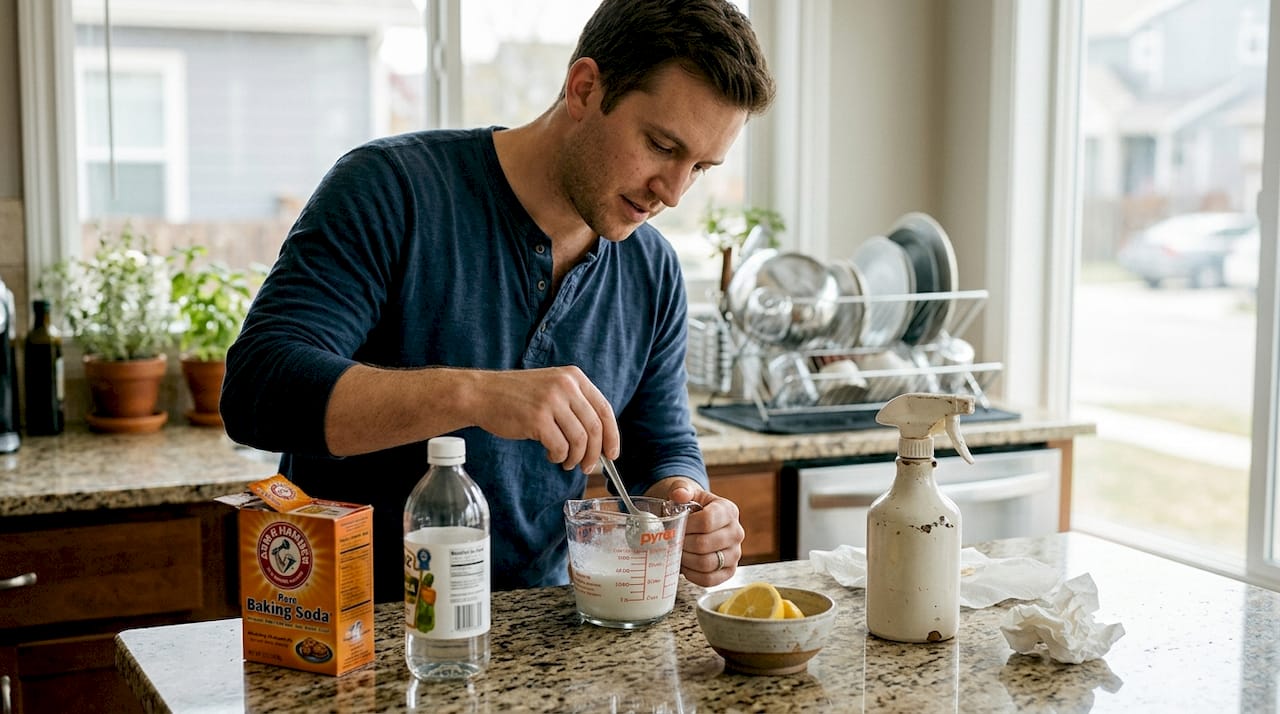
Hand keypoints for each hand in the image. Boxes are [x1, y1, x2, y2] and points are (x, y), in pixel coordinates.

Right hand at [468, 365, 618, 470]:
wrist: (482, 394)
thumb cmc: (516, 396)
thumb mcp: (551, 387)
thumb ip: (575, 404)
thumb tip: (599, 440)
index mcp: (574, 377)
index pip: (604, 409)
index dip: (612, 435)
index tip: (612, 454)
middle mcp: (566, 386)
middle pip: (595, 428)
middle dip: (594, 453)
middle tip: (587, 466)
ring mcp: (551, 401)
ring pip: (580, 440)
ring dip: (575, 458)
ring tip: (565, 462)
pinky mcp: (537, 419)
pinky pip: (560, 447)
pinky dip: (558, 456)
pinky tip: (550, 454)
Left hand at [647, 477, 743, 586]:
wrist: (699, 520)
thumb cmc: (691, 507)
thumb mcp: (686, 491)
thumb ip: (680, 488)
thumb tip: (679, 494)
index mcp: (728, 510)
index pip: (707, 521)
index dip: (686, 526)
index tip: (676, 526)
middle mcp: (736, 532)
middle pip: (704, 544)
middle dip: (682, 544)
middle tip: (672, 541)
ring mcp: (735, 553)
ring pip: (706, 564)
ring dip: (686, 560)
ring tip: (677, 552)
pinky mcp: (730, 571)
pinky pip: (709, 580)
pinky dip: (692, 575)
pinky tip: (685, 565)